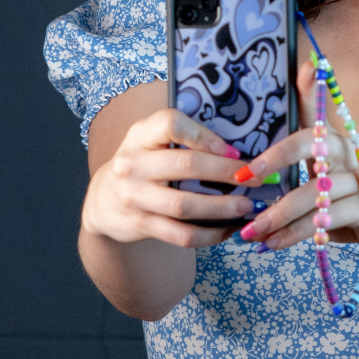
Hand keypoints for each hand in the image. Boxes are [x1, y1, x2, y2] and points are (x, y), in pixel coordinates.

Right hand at [81, 108, 254, 248]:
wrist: (104, 200)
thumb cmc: (143, 164)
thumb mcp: (151, 142)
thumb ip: (184, 139)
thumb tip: (238, 149)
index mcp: (140, 135)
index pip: (170, 123)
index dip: (204, 135)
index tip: (231, 148)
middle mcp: (133, 164)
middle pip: (186, 166)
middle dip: (225, 173)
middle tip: (254, 177)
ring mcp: (135, 197)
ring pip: (185, 205)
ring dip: (222, 207)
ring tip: (247, 207)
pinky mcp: (142, 225)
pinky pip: (181, 235)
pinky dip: (209, 235)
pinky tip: (228, 230)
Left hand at [231, 62, 358, 253]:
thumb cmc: (353, 197)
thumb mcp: (328, 173)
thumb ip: (302, 155)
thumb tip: (271, 132)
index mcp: (336, 140)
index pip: (316, 111)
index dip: (309, 90)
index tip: (302, 70)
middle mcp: (349, 152)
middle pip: (311, 144)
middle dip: (275, 159)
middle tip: (245, 178)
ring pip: (313, 192)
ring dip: (278, 214)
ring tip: (253, 231)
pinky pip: (325, 219)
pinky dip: (296, 234)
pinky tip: (275, 243)